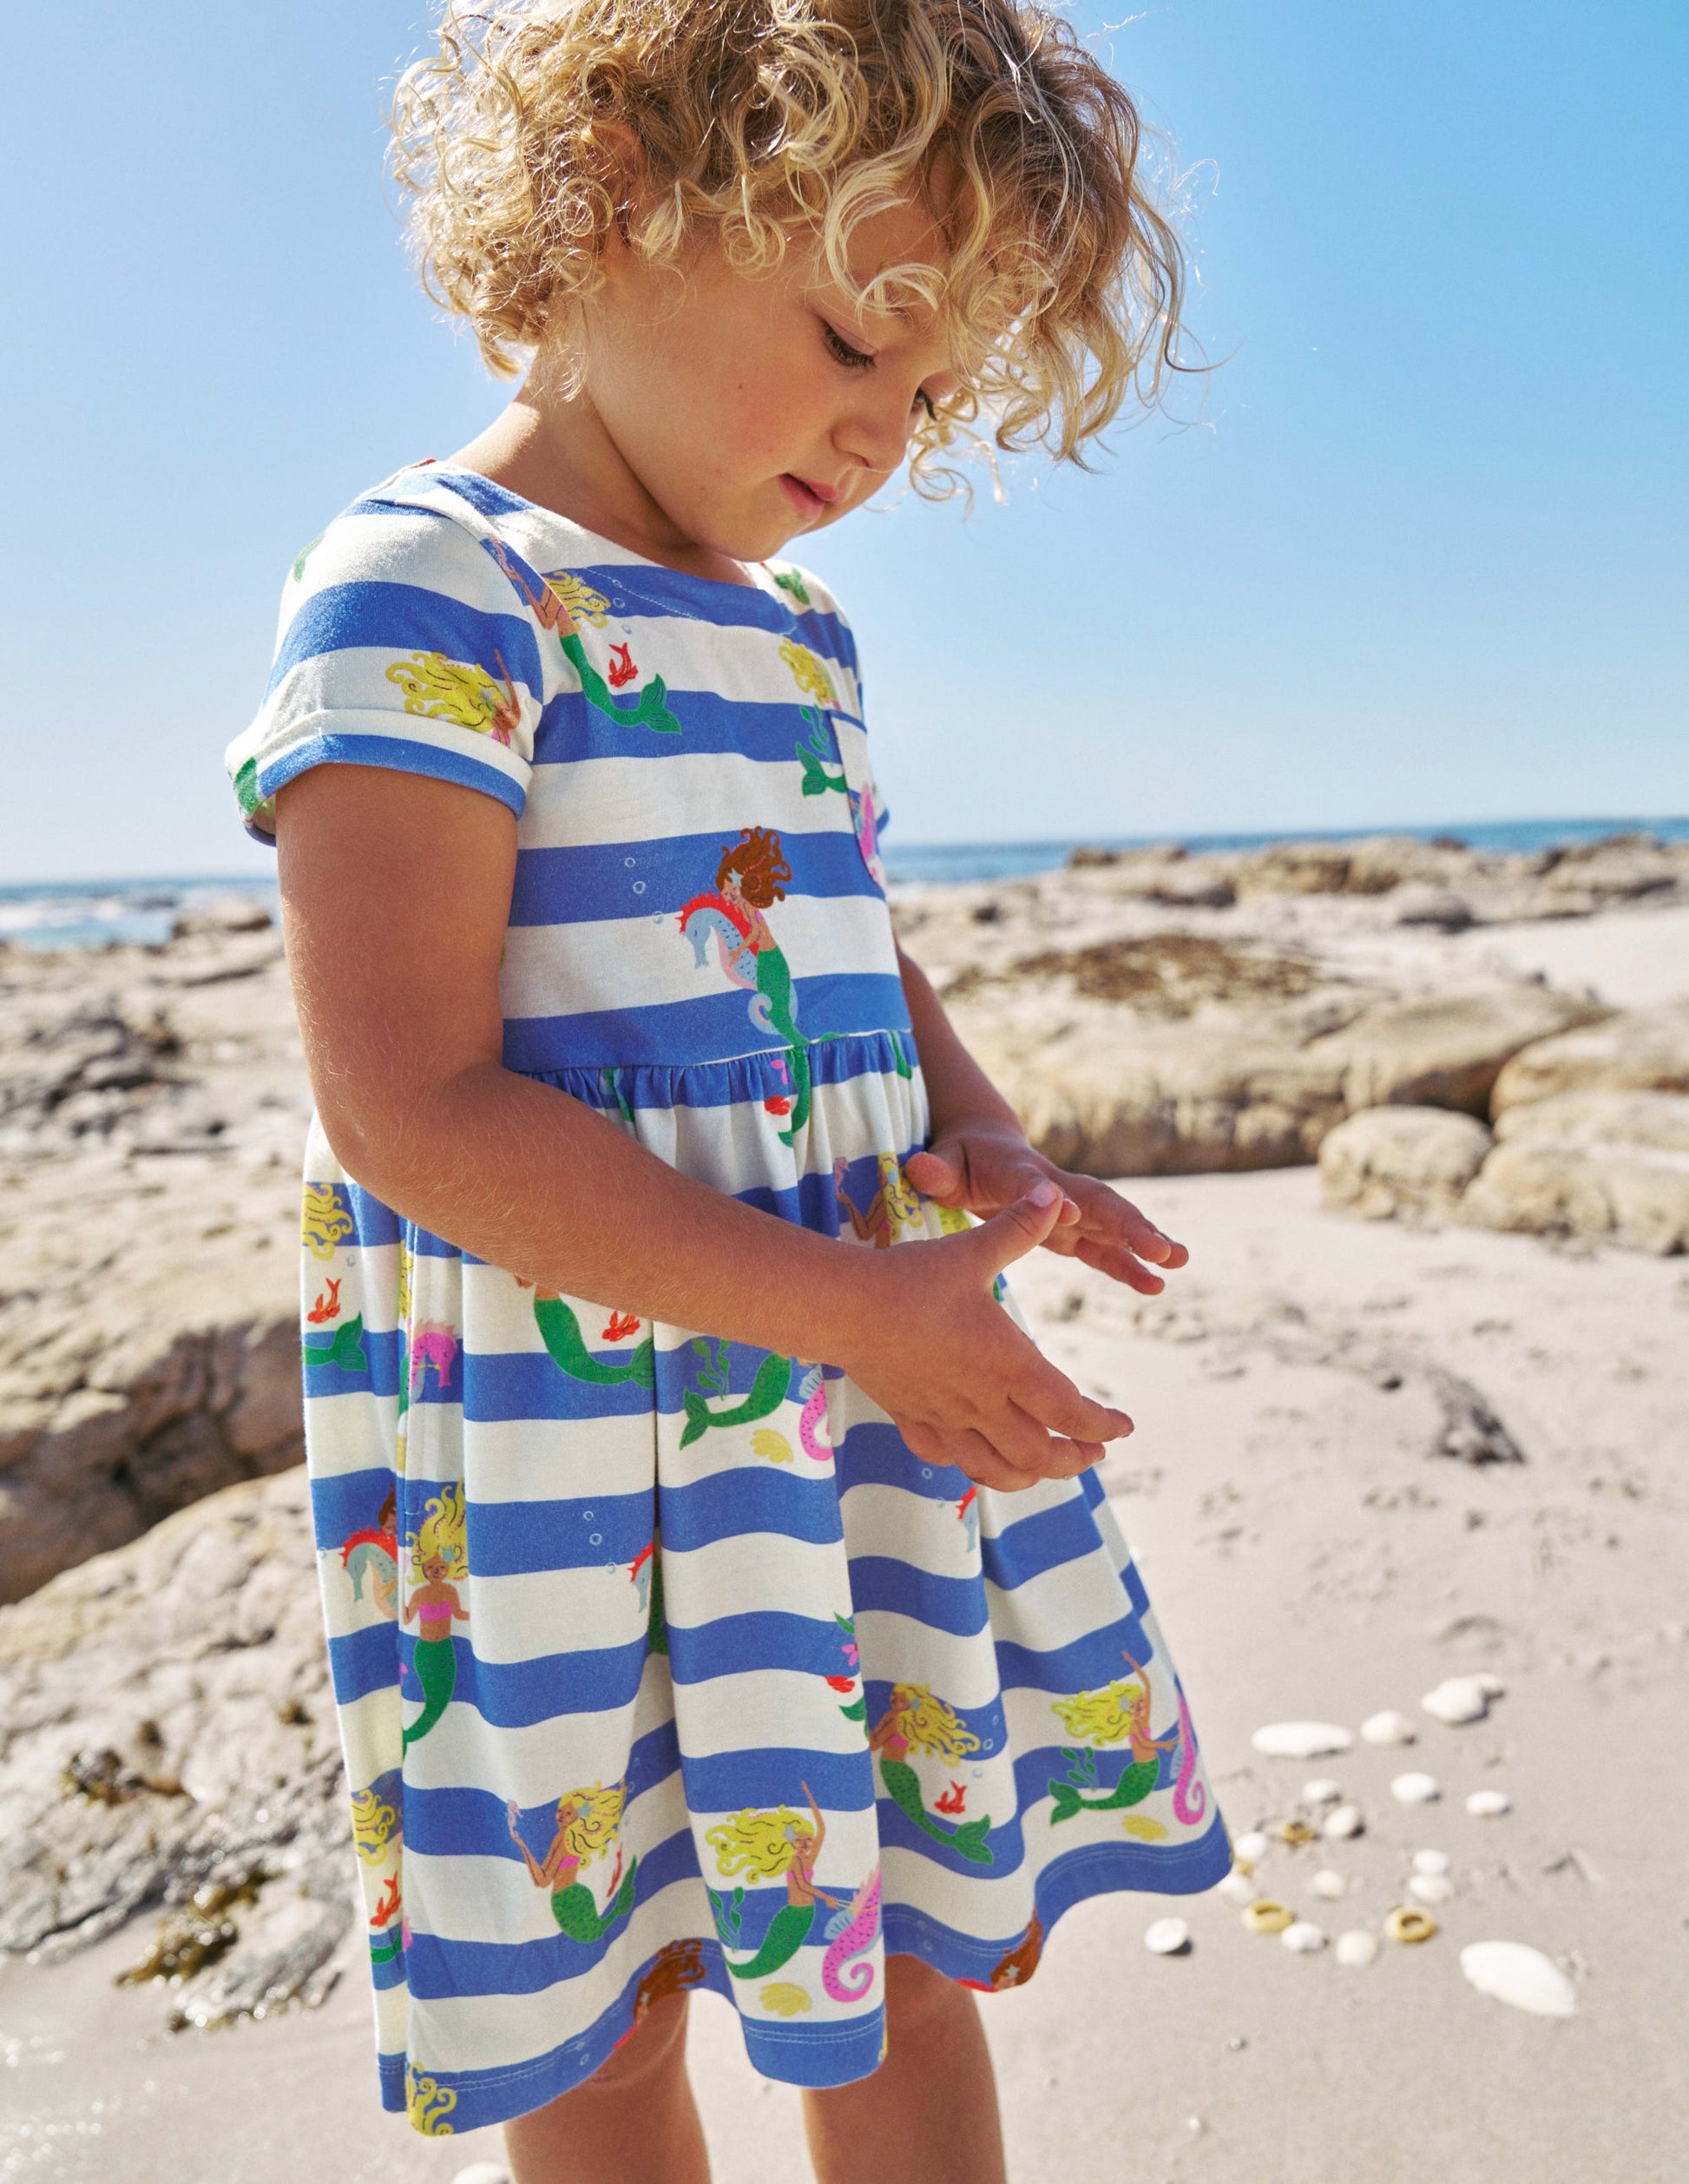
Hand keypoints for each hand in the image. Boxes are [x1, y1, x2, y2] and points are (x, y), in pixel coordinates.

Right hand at [831, 1180, 1135, 1493]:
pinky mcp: (911, 1418)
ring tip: (1046, 1465)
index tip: (1122, 1427)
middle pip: (1040, 1455)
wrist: (843, 1308)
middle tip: (1093, 1452)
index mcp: (1010, 1366)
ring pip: (996, 1468)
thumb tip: (1056, 1195)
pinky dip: (969, 1463)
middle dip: (1074, 1458)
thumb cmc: (912, 1278)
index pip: (1072, 1414)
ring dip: (1029, 1474)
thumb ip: (1019, 1227)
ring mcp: (945, 1416)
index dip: (1103, 1427)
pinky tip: (976, 1452)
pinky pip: (946, 1457)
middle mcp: (982, 1402)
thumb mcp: (972, 1249)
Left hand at [903, 1120, 1187, 1295]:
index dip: (1054, 1199)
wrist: (985, 1148)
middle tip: (1158, 1245)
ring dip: (1143, 1241)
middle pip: (1095, 1201)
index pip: (1037, 1187)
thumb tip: (919, 1167)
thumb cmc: (960, 1159)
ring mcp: (1068, 1208)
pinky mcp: (1073, 1229)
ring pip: (1112, 1222)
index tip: (1075, 1213)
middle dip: (1126, 1223)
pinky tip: (1156, 1285)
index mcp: (1017, 1172)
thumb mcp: (943, 1163)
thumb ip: (936, 1170)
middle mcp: (1053, 1187)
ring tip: (1178, 1260)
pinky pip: (1104, 1248)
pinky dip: (1129, 1265)